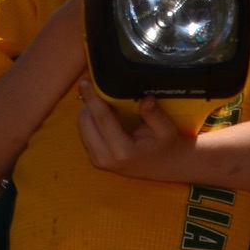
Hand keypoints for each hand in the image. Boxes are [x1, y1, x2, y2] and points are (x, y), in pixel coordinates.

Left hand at [76, 87, 196, 180]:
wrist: (164, 167)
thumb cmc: (166, 146)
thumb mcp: (166, 129)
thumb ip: (154, 114)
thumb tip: (145, 98)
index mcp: (123, 151)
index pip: (102, 118)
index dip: (92, 97)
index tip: (84, 81)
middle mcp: (106, 158)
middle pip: (85, 122)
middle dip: (88, 102)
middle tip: (96, 87)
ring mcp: (99, 161)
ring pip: (82, 128)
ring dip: (87, 111)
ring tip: (101, 100)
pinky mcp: (95, 160)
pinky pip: (85, 134)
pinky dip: (90, 120)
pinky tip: (102, 113)